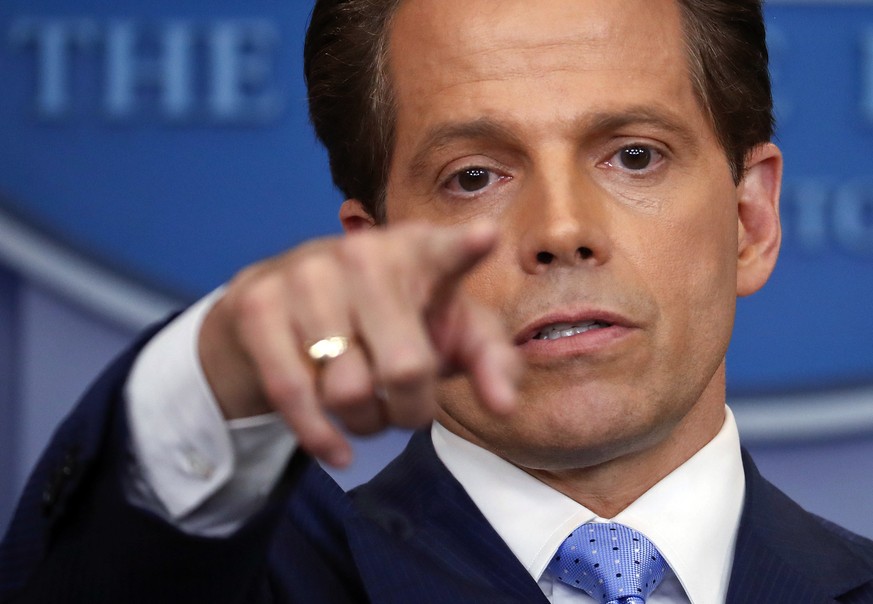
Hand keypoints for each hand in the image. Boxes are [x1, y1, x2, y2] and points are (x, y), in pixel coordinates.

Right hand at [198, 221, 521, 466]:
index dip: (464, 247)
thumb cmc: (387, 321)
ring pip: (347, 391)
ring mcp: (306, 276)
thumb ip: (489, 363)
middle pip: (405, 369)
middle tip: (404, 408)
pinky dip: (320, 437)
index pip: (446, 251)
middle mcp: (363, 254)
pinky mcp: (259, 306)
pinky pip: (292, 394)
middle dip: (410, 410)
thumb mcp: (446, 334)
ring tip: (366, 411)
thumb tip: (504, 406)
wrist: (283, 307)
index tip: (485, 237)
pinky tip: (338, 449)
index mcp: (419, 253)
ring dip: (364, 423)